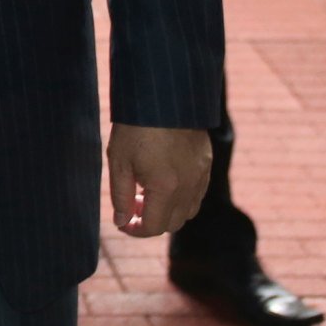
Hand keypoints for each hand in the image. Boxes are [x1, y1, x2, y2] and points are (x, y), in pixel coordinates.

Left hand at [107, 123, 211, 237]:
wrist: (163, 95)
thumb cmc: (135, 126)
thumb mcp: (119, 161)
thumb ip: (120, 196)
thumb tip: (121, 221)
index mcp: (166, 188)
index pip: (153, 227)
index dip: (135, 230)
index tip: (122, 223)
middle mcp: (189, 186)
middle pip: (172, 224)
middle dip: (151, 221)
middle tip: (132, 204)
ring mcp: (201, 175)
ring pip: (188, 211)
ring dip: (168, 211)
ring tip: (147, 191)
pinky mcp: (206, 164)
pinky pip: (197, 194)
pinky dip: (182, 197)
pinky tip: (164, 180)